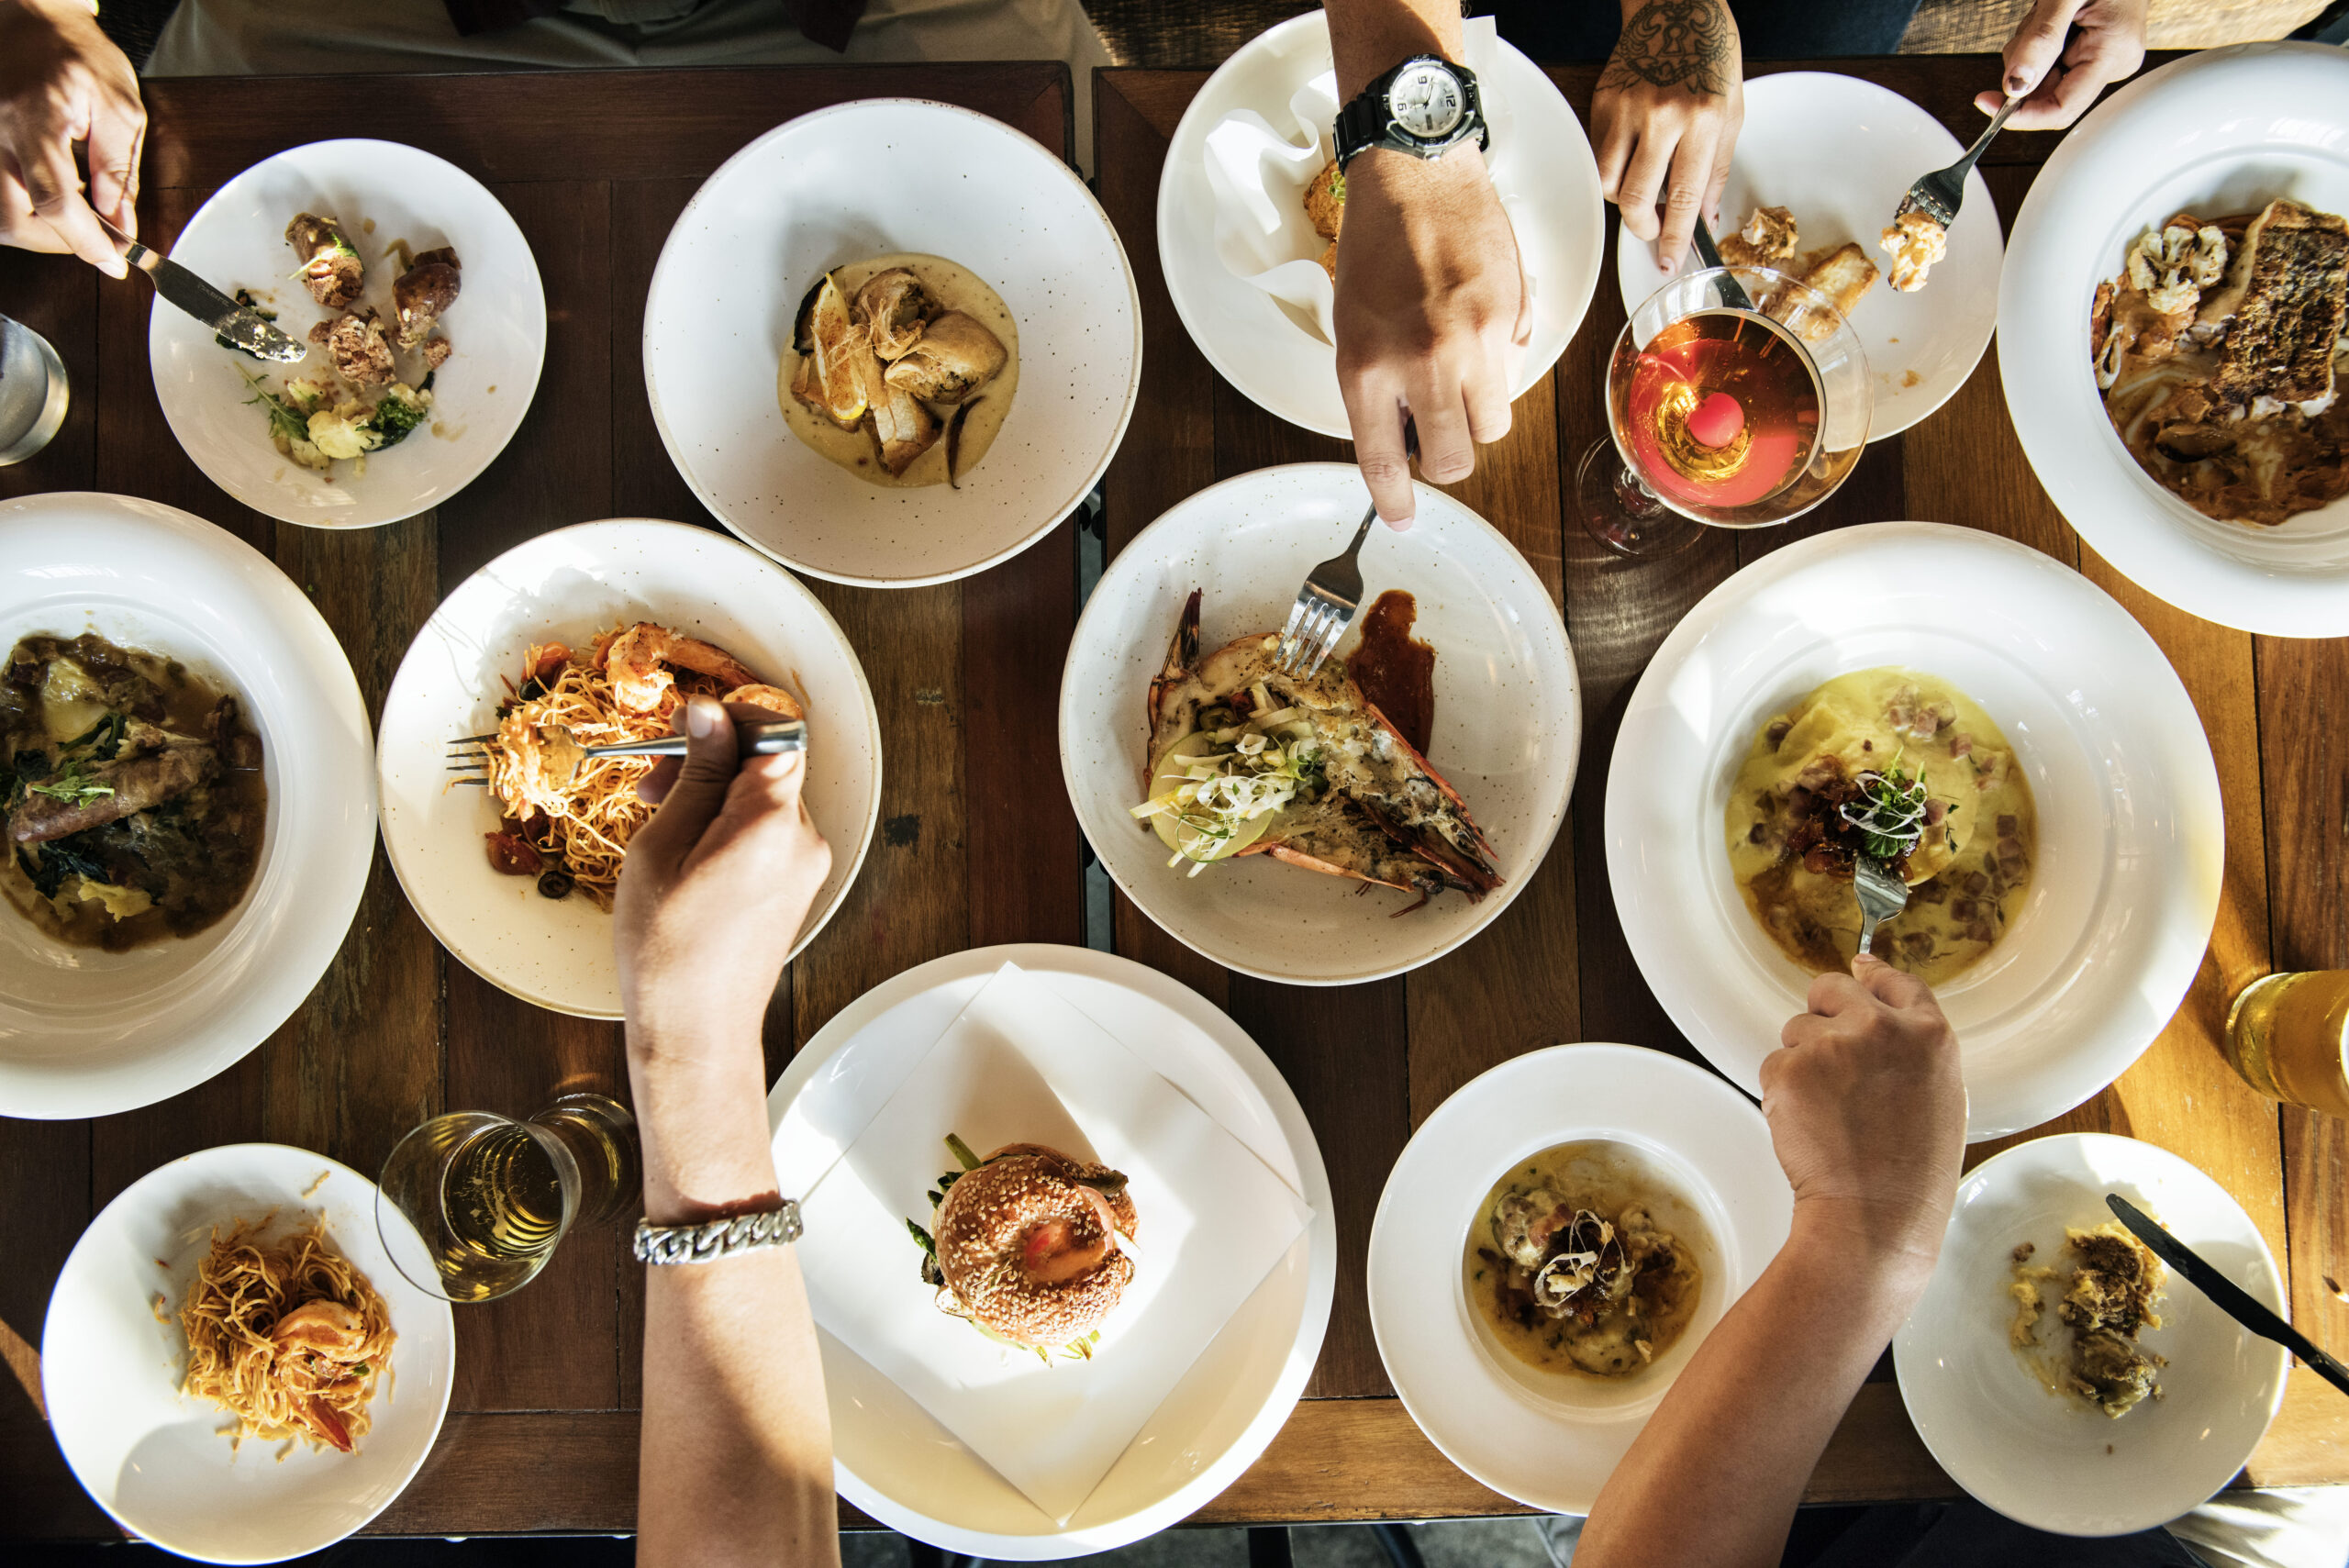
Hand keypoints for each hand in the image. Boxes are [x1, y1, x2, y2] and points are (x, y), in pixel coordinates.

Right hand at [0, 0, 142, 274]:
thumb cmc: (73, 53)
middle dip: (58, 243)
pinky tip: (47, 193)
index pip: (55, 201)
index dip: (87, 242)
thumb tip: (123, 224)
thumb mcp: (118, 105)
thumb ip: (120, 169)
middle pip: (12, 219)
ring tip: (73, 212)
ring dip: (36, 229)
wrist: (26, 17)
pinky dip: (22, 207)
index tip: (115, 262)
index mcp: (34, 120)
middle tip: (96, 238)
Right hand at [616, 695, 831, 1055]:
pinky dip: (728, 824)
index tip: (683, 728)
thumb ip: (696, 774)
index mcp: (772, 823)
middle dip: (711, 757)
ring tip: (658, 815)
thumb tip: (708, 715)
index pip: (775, 730)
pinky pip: (765, 832)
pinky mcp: (796, 885)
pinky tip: (684, 846)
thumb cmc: (669, 953)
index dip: (728, 719)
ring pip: (762, 797)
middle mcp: (804, 839)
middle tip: (652, 777)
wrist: (695, 1032)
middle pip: (767, 762)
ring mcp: (805, 865)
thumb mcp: (663, 847)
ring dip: (714, 791)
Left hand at [1334, 144, 1528, 526]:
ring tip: (1458, 374)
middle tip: (1435, 432)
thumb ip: (1377, 389)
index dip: (1395, 502)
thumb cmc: (1376, 247)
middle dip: (1446, 456)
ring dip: (1476, 414)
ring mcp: (1475, 342)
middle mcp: (1423, 363)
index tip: (1402, 518)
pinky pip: (1515, 371)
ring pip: (1493, 425)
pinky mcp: (1513, 317)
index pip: (1384, 463)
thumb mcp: (1351, 328)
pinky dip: (1500, 364)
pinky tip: (1477, 324)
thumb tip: (1406, 440)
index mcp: (1366, 368)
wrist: (1417, 174)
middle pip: (1455, 459)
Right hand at [1594, 0, 1742, 272]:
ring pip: (1607, 183)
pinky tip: (1632, 150)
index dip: (1673, 239)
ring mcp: (1626, 109)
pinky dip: (1613, 165)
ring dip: (1622, 198)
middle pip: (1633, 199)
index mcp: (1702, 120)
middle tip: (1650, 227)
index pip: (1682, 198)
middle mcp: (1662, 116)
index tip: (1667, 263)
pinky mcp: (1602, 102)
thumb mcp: (1732, 113)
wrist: (1677, 8)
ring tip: (1640, 185)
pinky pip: (1599, 155)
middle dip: (1641, 226)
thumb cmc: (1710, 57)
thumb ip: (1715, 170)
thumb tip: (1702, 218)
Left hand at [1762, 955, 1965, 1286]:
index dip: (1871, 976)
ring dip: (1804, 1061)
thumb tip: (1874, 983)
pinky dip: (1782, 1091)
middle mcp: (1881, 1028)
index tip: (1859, 971)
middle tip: (1832, 1065)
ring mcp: (1833, 1046)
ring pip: (1797, 1030)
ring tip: (1831, 1112)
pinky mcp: (1790, 1069)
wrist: (1876, 1217)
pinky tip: (1808, 1124)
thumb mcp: (1941, 1095)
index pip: (1895, 980)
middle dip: (1825, 1016)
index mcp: (1930, 1034)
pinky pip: (1774, 1064)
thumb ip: (1913, 1044)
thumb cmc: (1913, 1169)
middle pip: (1832, 988)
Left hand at [1975, 0, 2146, 130]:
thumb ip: (2041, 40)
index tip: (1987, 103)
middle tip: (2029, 26)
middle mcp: (2113, 62)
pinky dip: (2038, 44)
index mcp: (2114, 53)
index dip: (2021, 114)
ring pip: (2044, 77)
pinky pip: (2052, 62)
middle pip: (2048, 93)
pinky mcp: (2093, 50)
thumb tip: (2015, 86)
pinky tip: (2047, 18)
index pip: (2062, 109)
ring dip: (2029, 50)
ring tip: (2044, 12)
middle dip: (2025, 67)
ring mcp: (2104, 57)